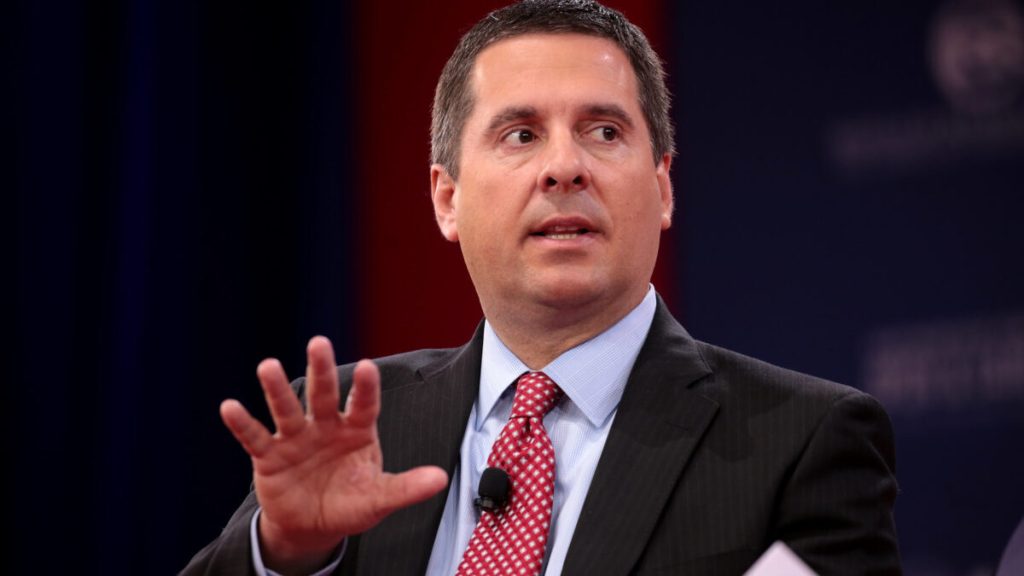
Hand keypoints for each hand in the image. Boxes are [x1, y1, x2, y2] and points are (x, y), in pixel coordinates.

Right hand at [219, 336, 448, 573]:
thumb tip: (441, 479)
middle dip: (321, 369)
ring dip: (276, 389)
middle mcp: (326, 426)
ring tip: (267, 366)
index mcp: (357, 431)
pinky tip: (229, 406)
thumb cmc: (351, 503)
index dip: (366, 388)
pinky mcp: (269, 456)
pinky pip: (255, 437)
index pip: (364, 405)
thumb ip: (406, 487)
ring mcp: (296, 438)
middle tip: (319, 342)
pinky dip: (242, 423)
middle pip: (323, 394)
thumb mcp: (379, 498)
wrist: (313, 525)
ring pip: (287, 408)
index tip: (370, 367)